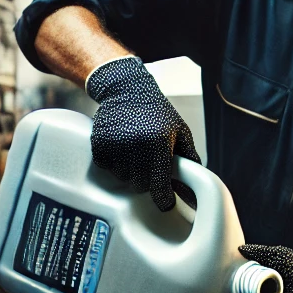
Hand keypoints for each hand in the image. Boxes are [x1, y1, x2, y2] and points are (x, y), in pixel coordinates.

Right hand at [87, 56, 200, 210]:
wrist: (126, 89)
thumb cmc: (157, 112)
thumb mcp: (180, 132)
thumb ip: (189, 161)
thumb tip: (194, 191)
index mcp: (158, 144)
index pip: (159, 185)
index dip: (164, 199)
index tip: (165, 204)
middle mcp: (135, 146)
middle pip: (140, 185)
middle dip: (147, 180)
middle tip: (150, 164)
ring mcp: (114, 145)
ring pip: (122, 178)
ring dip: (130, 171)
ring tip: (135, 151)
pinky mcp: (98, 144)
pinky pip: (106, 168)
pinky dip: (113, 163)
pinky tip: (121, 147)